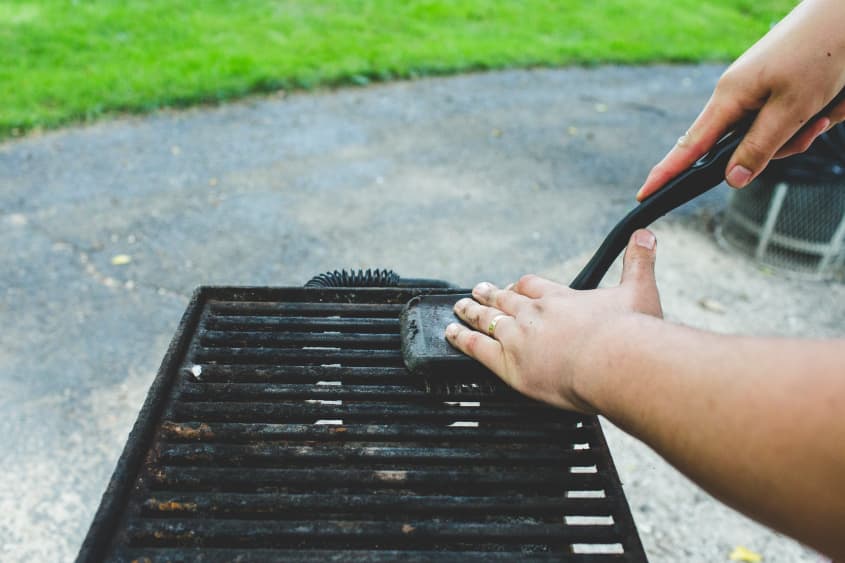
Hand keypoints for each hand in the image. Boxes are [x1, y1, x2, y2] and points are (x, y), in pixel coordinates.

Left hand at [445, 230, 662, 411]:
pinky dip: (461, 339)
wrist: (616, 363)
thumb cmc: (630, 334)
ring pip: (488, 320)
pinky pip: (476, 347)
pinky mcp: (509, 364)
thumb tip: (646, 234)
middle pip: (506, 300)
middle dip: (491, 295)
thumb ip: (640, 261)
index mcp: (561, 298)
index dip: (521, 286)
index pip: (532, 286)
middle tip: (478, 290)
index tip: (515, 286)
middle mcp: (535, 314)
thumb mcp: (640, 290)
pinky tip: (451, 333)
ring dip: (472, 312)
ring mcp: (519, 337)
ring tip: (461, 307)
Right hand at [637, 0, 844, 199]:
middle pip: (741, 148)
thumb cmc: (820, 51)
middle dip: (778, 149)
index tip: (645, 193)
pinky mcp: (774, 89)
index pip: (690, 146)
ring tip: (825, 110)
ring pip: (768, 138)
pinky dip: (807, 121)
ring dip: (800, 133)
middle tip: (813, 127)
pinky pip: (783, 123)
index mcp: (730, 97)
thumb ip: (761, 147)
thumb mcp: (793, 108)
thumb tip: (732, 180)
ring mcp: (756, 92)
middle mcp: (737, 96)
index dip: (667, 172)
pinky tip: (828, 103)